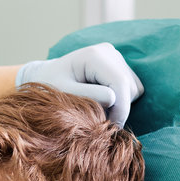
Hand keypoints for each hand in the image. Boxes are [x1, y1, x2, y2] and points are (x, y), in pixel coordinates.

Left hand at [16, 42, 143, 125]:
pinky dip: (121, 101)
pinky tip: (102, 104)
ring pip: (133, 89)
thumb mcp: (63, 94)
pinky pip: (131, 89)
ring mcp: (116, 58)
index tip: (112, 128)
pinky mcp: (119, 66)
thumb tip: (113, 99)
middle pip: (129, 86)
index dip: (121, 108)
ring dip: (120, 105)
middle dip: (119, 109)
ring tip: (96, 111)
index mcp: (94, 55)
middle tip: (99, 123)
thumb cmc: (49, 86)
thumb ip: (87, 96)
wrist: (46, 78)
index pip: (120, 82)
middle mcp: (109, 52)